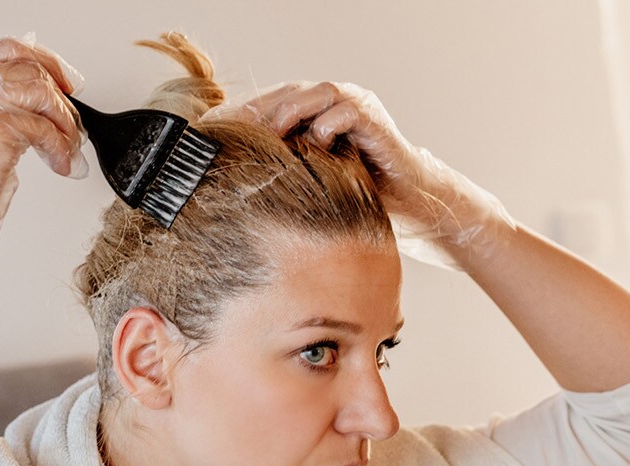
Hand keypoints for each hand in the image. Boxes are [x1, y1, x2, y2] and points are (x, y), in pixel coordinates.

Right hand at [0, 32, 88, 282]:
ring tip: (66, 149)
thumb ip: (1, 102)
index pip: (10, 50)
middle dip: (61, 104)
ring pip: (43, 95)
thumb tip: (49, 94)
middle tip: (72, 130)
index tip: (68, 83)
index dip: (47, 63)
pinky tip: (60, 164)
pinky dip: (60, 148)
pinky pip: (45, 129)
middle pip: (32, 73)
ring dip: (64, 126)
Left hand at [209, 81, 515, 271]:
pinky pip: (343, 112)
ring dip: (287, 114)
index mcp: (317, 116)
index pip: (273, 105)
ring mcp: (356, 107)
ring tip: (268, 140)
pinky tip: (314, 151)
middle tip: (232, 135)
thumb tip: (234, 187)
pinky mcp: (374, 120)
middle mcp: (334, 105)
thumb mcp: (315, 186)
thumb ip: (286, 174)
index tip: (215, 137)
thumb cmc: (364, 199)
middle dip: (258, 113)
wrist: (413, 207)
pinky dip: (325, 128)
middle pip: (286, 94)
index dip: (245, 117)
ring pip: (311, 95)